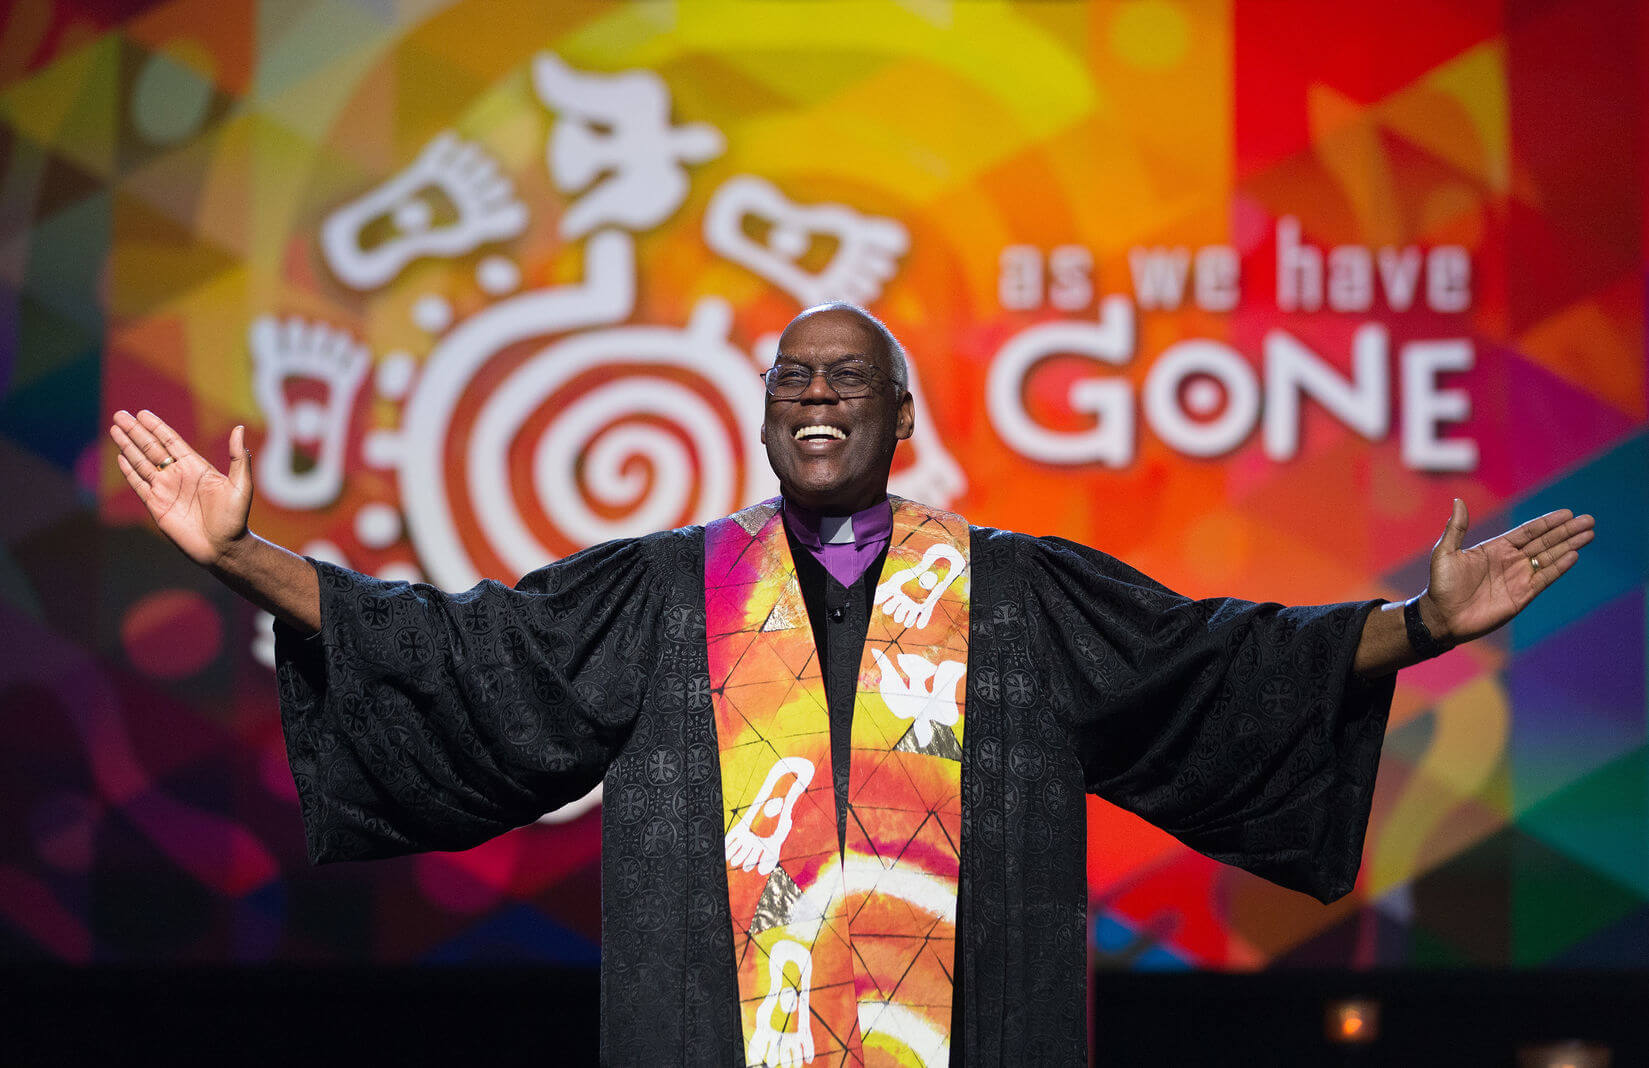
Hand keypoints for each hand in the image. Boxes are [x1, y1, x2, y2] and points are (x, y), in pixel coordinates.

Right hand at [110, 410, 252, 567]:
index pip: (171, 441)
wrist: (223, 548)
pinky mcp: (156, 505)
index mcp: (196, 467)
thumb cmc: (236, 519)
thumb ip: (238, 457)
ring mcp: (165, 489)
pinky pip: (139, 484)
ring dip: (128, 446)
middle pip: (152, 448)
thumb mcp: (241, 485)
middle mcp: (178, 475)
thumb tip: (239, 428)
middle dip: (136, 431)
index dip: (156, 427)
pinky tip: (120, 456)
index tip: (142, 413)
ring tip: (115, 429)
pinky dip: (129, 471)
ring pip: (142, 462)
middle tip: (120, 415)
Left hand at [1421, 499, 1594, 644]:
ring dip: (1569, 546)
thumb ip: (1457, 527)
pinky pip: (1544, 578)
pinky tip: (1573, 555)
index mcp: (1495, 548)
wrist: (1442, 617)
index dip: (1547, 522)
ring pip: (1549, 558)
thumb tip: (1458, 501)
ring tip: (1589, 534)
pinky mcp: (1522, 595)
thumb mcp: (1446, 552)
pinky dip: (1559, 567)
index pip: (1528, 532)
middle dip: (1566, 531)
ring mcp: (1518, 578)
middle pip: (1545, 542)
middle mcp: (1510, 561)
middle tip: (1589, 520)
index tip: (1567, 513)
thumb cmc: (1441, 585)